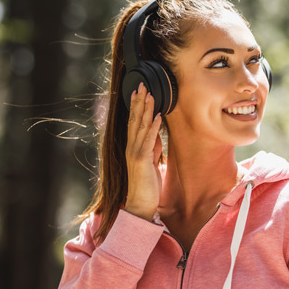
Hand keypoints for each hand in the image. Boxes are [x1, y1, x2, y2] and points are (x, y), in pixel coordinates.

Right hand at [124, 82, 162, 220]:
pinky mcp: (142, 161)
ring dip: (146, 110)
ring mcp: (135, 153)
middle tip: (142, 85)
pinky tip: (157, 116)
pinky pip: (148, 140)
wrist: (140, 203)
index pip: (133, 122)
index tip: (140, 92)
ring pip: (140, 127)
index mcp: (133, 147)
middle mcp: (131, 147)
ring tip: (150, 95)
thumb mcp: (151, 161)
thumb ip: (152, 148)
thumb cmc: (146, 184)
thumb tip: (156, 134)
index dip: (137, 106)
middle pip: (134, 120)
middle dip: (139, 102)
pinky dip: (153, 127)